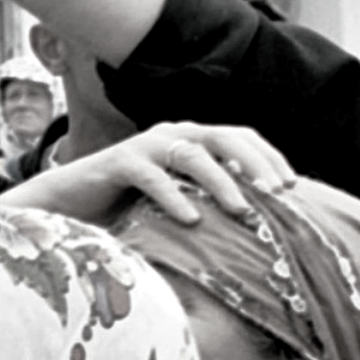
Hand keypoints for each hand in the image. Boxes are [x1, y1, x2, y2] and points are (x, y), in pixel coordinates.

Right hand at [0, 122, 296, 226]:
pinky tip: (191, 220)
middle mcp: (171, 135)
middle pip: (225, 138)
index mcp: (190, 140)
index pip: (241, 138)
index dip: (269, 157)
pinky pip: (152, 175)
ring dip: (223, 183)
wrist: (67, 208)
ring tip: (242, 212)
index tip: (292, 187)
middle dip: (255, 164)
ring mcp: (144, 146)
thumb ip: (207, 201)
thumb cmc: (126, 211)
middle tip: (277, 194)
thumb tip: (258, 224)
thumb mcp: (176, 203)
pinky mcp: (118, 162)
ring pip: (194, 154)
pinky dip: (174, 197)